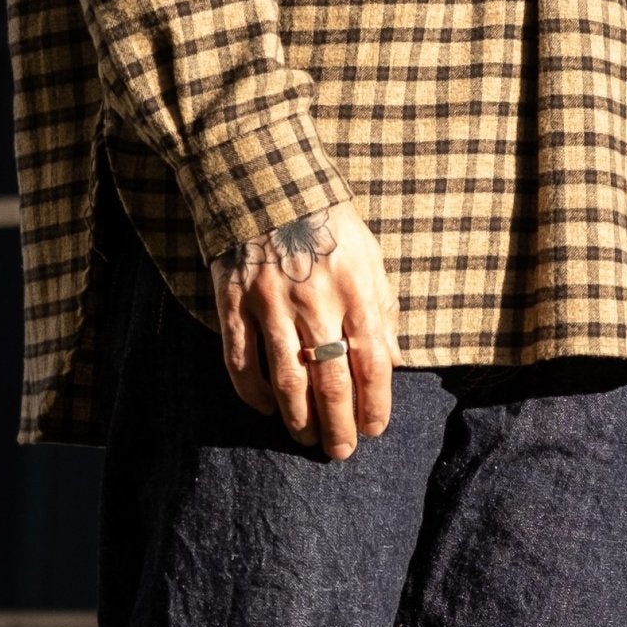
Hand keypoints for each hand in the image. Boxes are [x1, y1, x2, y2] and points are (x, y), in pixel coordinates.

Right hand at [210, 204, 400, 458]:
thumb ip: (381, 309)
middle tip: (340, 451)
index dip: (375, 403)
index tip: (374, 429)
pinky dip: (252, 392)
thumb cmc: (324, 218)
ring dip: (298, 418)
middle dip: (338, 425)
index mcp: (354, 288)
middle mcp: (314, 299)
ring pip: (287, 379)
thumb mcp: (367, 254)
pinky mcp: (233, 302)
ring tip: (306, 437)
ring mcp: (270, 302)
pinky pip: (241, 360)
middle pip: (330, 381)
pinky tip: (266, 409)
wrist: (261, 174)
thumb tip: (394, 361)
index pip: (371, 362)